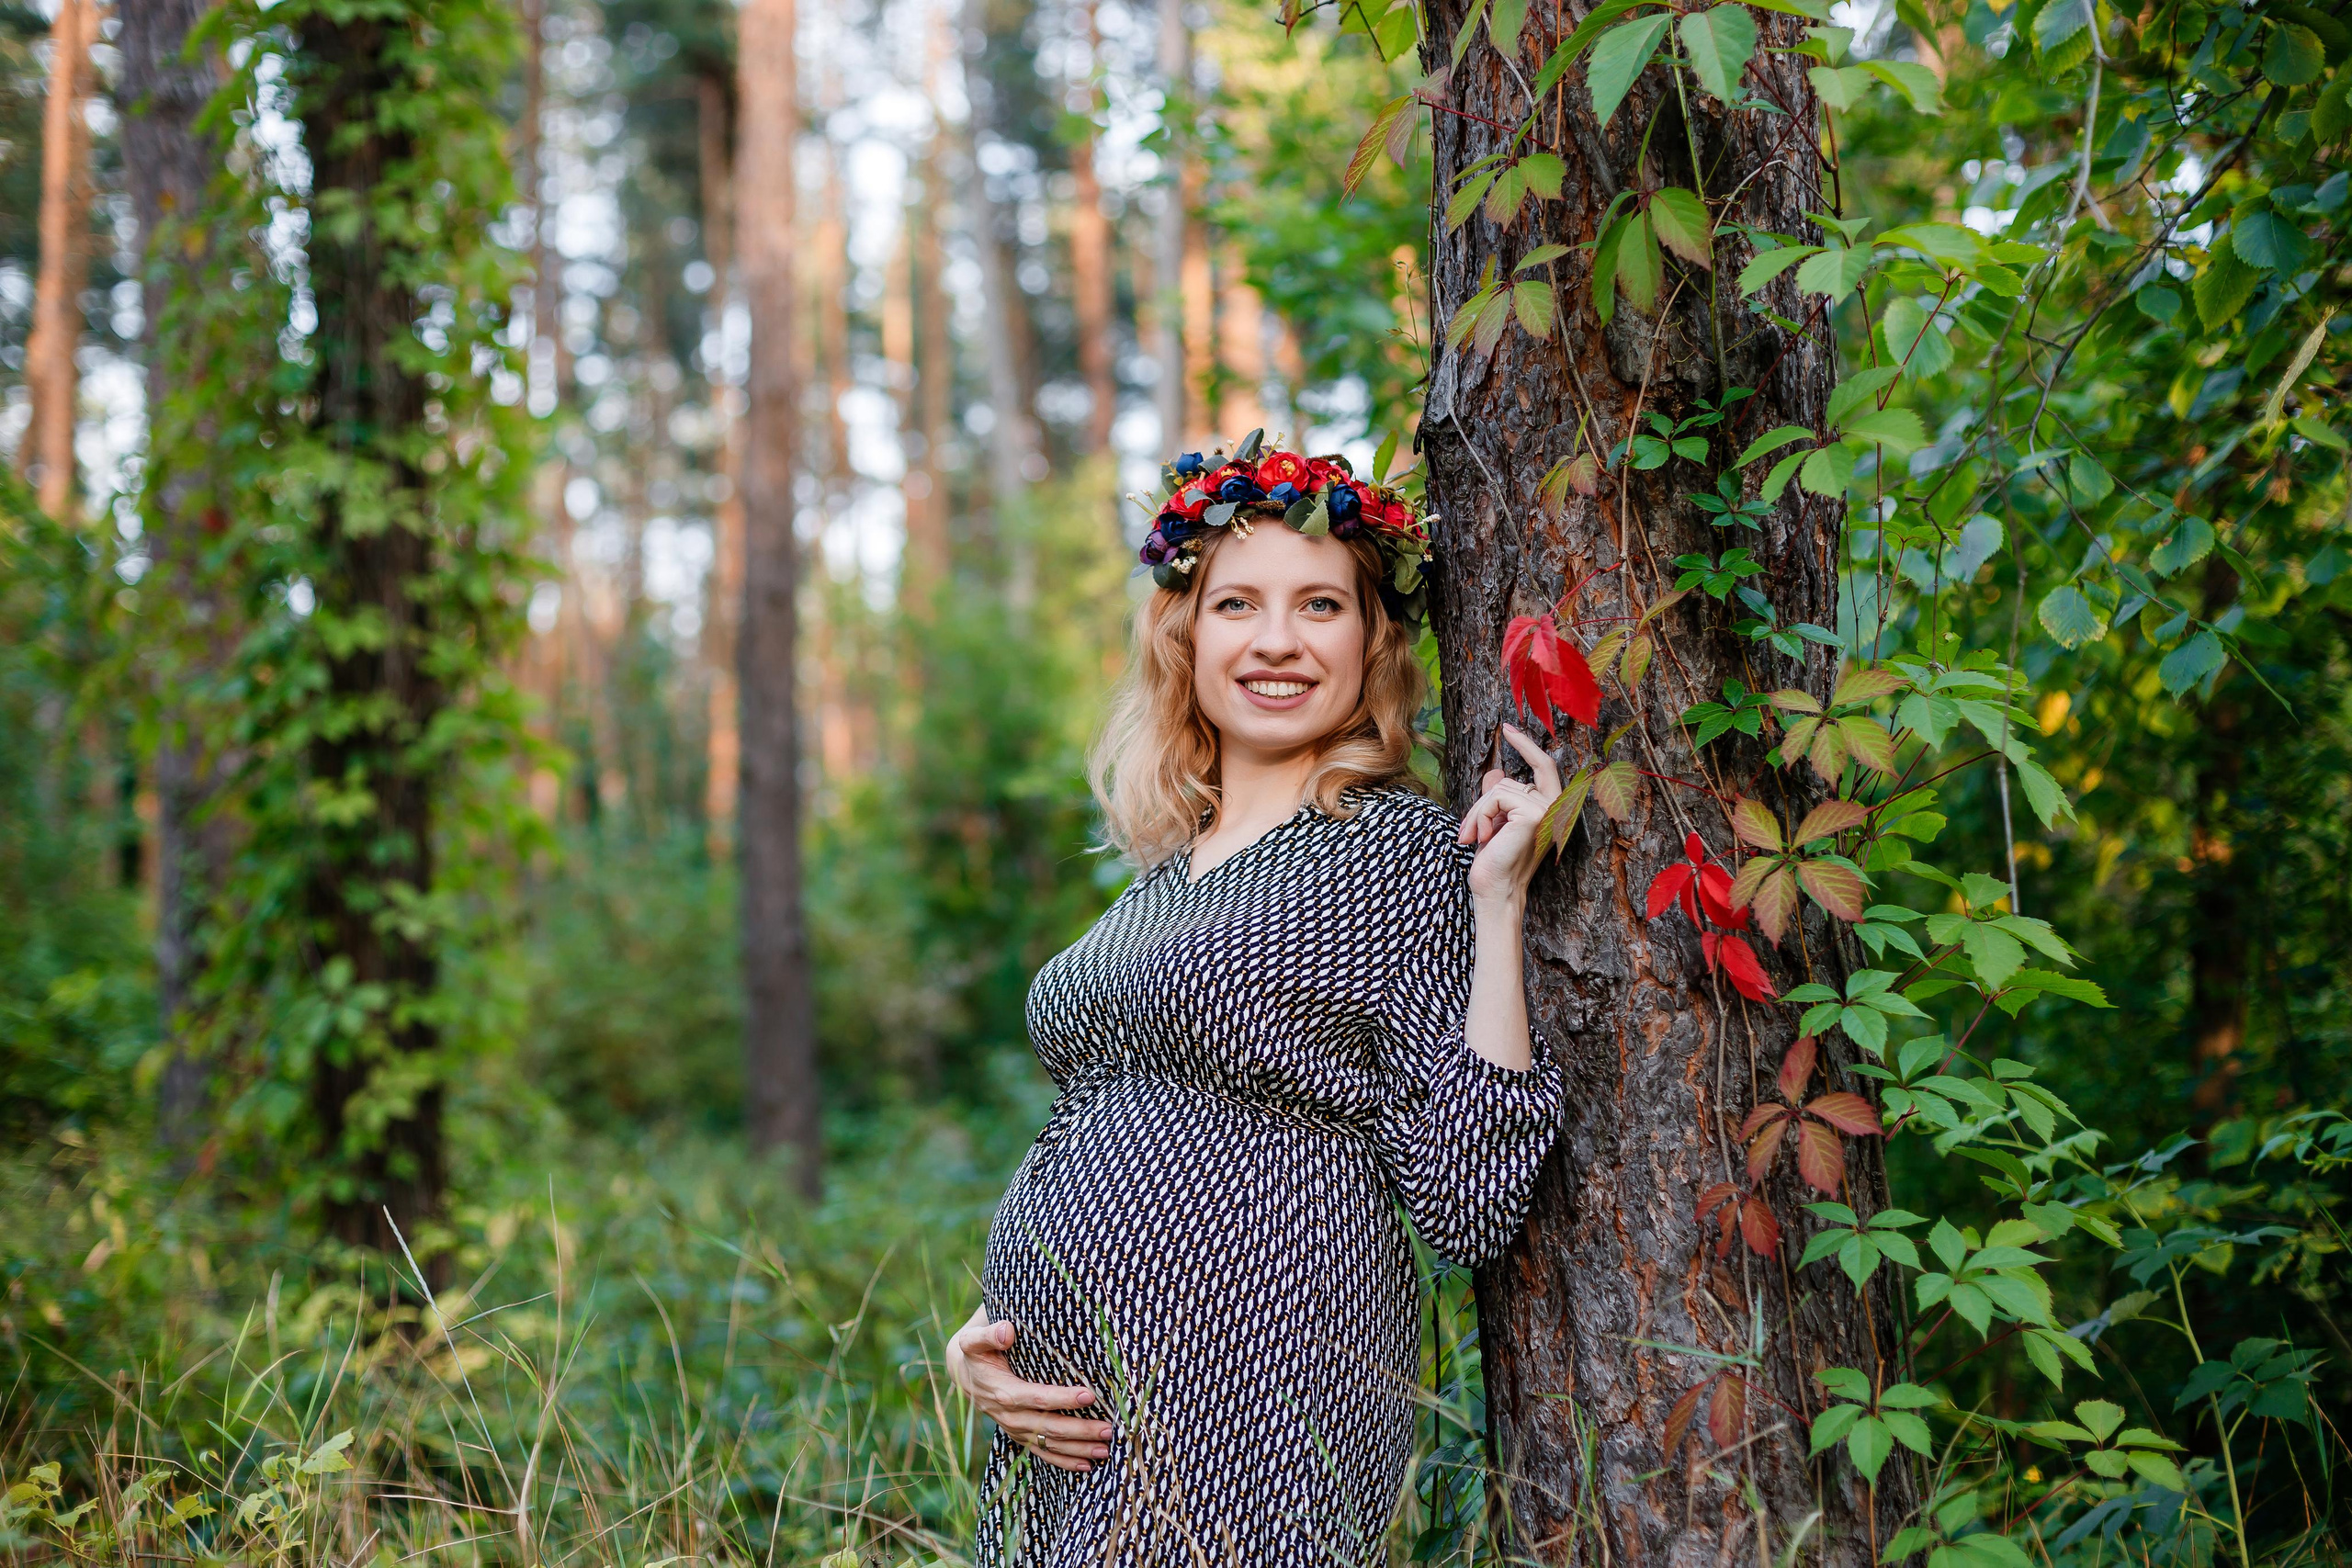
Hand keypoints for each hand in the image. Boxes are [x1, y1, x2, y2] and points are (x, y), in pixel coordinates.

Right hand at [945, 1309, 1114, 1472]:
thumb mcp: (974, 1341)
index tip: (1090, 1395)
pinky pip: (1044, 1453)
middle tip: (1110, 1428)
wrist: (967, 1376)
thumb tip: (1008, 1330)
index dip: (1063, 1399)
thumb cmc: (978, 1353)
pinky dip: (1065, 1462)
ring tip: (1106, 1449)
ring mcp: (1016, 1430)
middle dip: (1081, 1430)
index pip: (1039, 1398)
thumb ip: (988, 1335)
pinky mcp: (1020, 1437)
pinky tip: (1088, 1465)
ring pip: (1050, 1444)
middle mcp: (1010, 1416)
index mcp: (1003, 1392)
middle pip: (1050, 1427)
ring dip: (1079, 1449)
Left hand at [1458, 723, 1564, 905]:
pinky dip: (1480, 816)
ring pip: (1498, 790)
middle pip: (1510, 782)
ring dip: (1477, 814)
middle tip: (1468, 832)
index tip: (1507, 728)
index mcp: (1549, 809)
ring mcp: (1547, 810)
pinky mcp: (1534, 814)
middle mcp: (1555, 808)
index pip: (1543, 767)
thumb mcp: (1493, 822)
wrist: (1495, 890)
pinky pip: (1496, 797)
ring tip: (1474, 838)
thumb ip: (1497, 797)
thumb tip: (1496, 771)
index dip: (1526, 745)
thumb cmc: (1495, 861)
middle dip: (1482, 805)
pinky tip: (1483, 838)